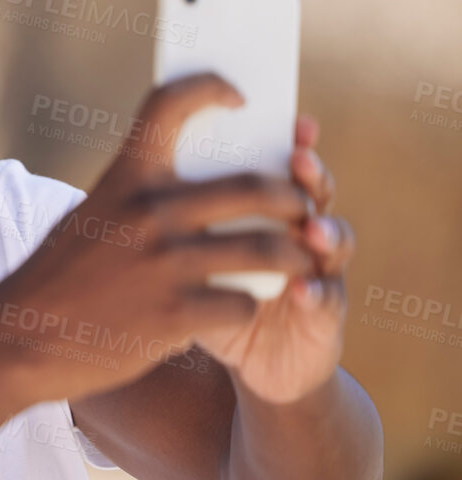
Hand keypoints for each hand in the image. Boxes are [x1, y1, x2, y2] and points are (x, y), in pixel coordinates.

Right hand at [0, 73, 314, 403]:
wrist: (19, 340)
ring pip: (267, 249)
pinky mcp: (176, 316)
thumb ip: (137, 197)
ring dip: (295, 254)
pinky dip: (251, 304)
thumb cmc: (59, 277)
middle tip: (301, 206)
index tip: (239, 97)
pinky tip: (240, 306)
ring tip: (300, 259)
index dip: (211, 88)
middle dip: (293, 197)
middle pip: (254, 187)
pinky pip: (245, 302)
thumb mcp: (90, 218)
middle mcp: (148, 214)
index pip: (170, 105)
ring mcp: (165, 266)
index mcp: (123, 179)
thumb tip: (202, 181)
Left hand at [191, 116, 354, 402]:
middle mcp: (297, 232)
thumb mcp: (185, 257)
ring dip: (326, 229)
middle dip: (307, 174)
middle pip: (310, 192)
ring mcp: (317, 271)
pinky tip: (303, 290)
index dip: (289, 140)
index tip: (279, 115)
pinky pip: (325, 299)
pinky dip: (314, 292)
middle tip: (297, 159)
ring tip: (311, 229)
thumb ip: (181, 219)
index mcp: (262, 210)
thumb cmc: (207, 301)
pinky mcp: (323, 315)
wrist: (249, 364)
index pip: (278, 165)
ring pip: (334, 239)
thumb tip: (145, 174)